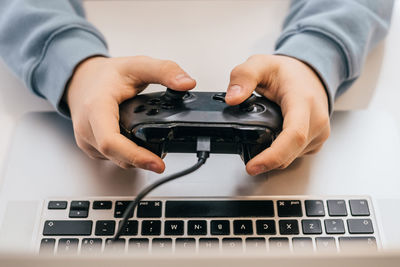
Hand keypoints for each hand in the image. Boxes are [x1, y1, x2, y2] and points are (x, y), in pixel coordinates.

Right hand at [66, 56, 195, 172]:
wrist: (82, 79)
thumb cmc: (107, 74)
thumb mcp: (138, 65)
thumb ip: (165, 71)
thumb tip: (186, 83)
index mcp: (96, 107)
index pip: (111, 141)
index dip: (135, 156)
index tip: (156, 163)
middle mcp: (87, 127)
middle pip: (115, 155)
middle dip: (141, 161)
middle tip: (161, 162)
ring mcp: (86, 139)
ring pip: (114, 160)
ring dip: (135, 160)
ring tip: (154, 153)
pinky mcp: (90, 146)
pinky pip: (111, 158)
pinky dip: (127, 156)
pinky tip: (139, 148)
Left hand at [225, 55, 329, 175]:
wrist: (310, 75)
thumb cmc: (288, 72)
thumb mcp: (260, 64)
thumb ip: (243, 77)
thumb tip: (232, 98)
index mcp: (303, 100)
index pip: (293, 135)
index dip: (272, 156)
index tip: (253, 166)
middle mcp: (317, 119)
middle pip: (291, 152)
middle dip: (267, 162)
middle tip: (248, 164)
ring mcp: (319, 133)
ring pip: (293, 157)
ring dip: (274, 159)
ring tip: (259, 150)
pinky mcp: (317, 141)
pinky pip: (296, 155)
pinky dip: (281, 155)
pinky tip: (271, 145)